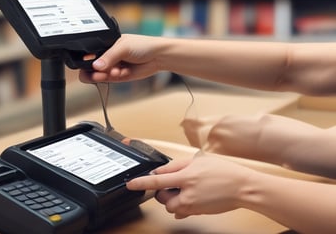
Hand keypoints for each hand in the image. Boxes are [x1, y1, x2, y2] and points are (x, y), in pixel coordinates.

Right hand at [79, 34, 167, 82]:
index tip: (88, 64)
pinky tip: (120, 73)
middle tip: (98, 73)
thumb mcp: (123, 47)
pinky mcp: (118, 76)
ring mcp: (112, 66)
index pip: (89, 52)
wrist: (159, 57)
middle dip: (94, 70)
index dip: (86, 59)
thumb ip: (108, 57)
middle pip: (91, 65)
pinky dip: (112, 78)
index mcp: (106, 44)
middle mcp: (107, 55)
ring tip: (114, 72)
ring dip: (103, 75)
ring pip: (99, 74)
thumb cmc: (143, 45)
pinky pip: (108, 80)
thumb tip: (95, 66)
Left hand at [126, 153, 252, 218]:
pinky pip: (182, 212)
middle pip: (162, 198)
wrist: (243, 187)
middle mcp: (188, 194)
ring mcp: (193, 205)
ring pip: (171, 207)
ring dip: (172, 199)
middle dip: (163, 191)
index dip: (142, 183)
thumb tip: (162, 171)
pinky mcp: (198, 212)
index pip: (158, 181)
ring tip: (185, 188)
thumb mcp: (198, 160)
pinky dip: (182, 206)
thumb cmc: (224, 172)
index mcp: (186, 177)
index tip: (131, 184)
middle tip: (174, 181)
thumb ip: (177, 165)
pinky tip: (191, 196)